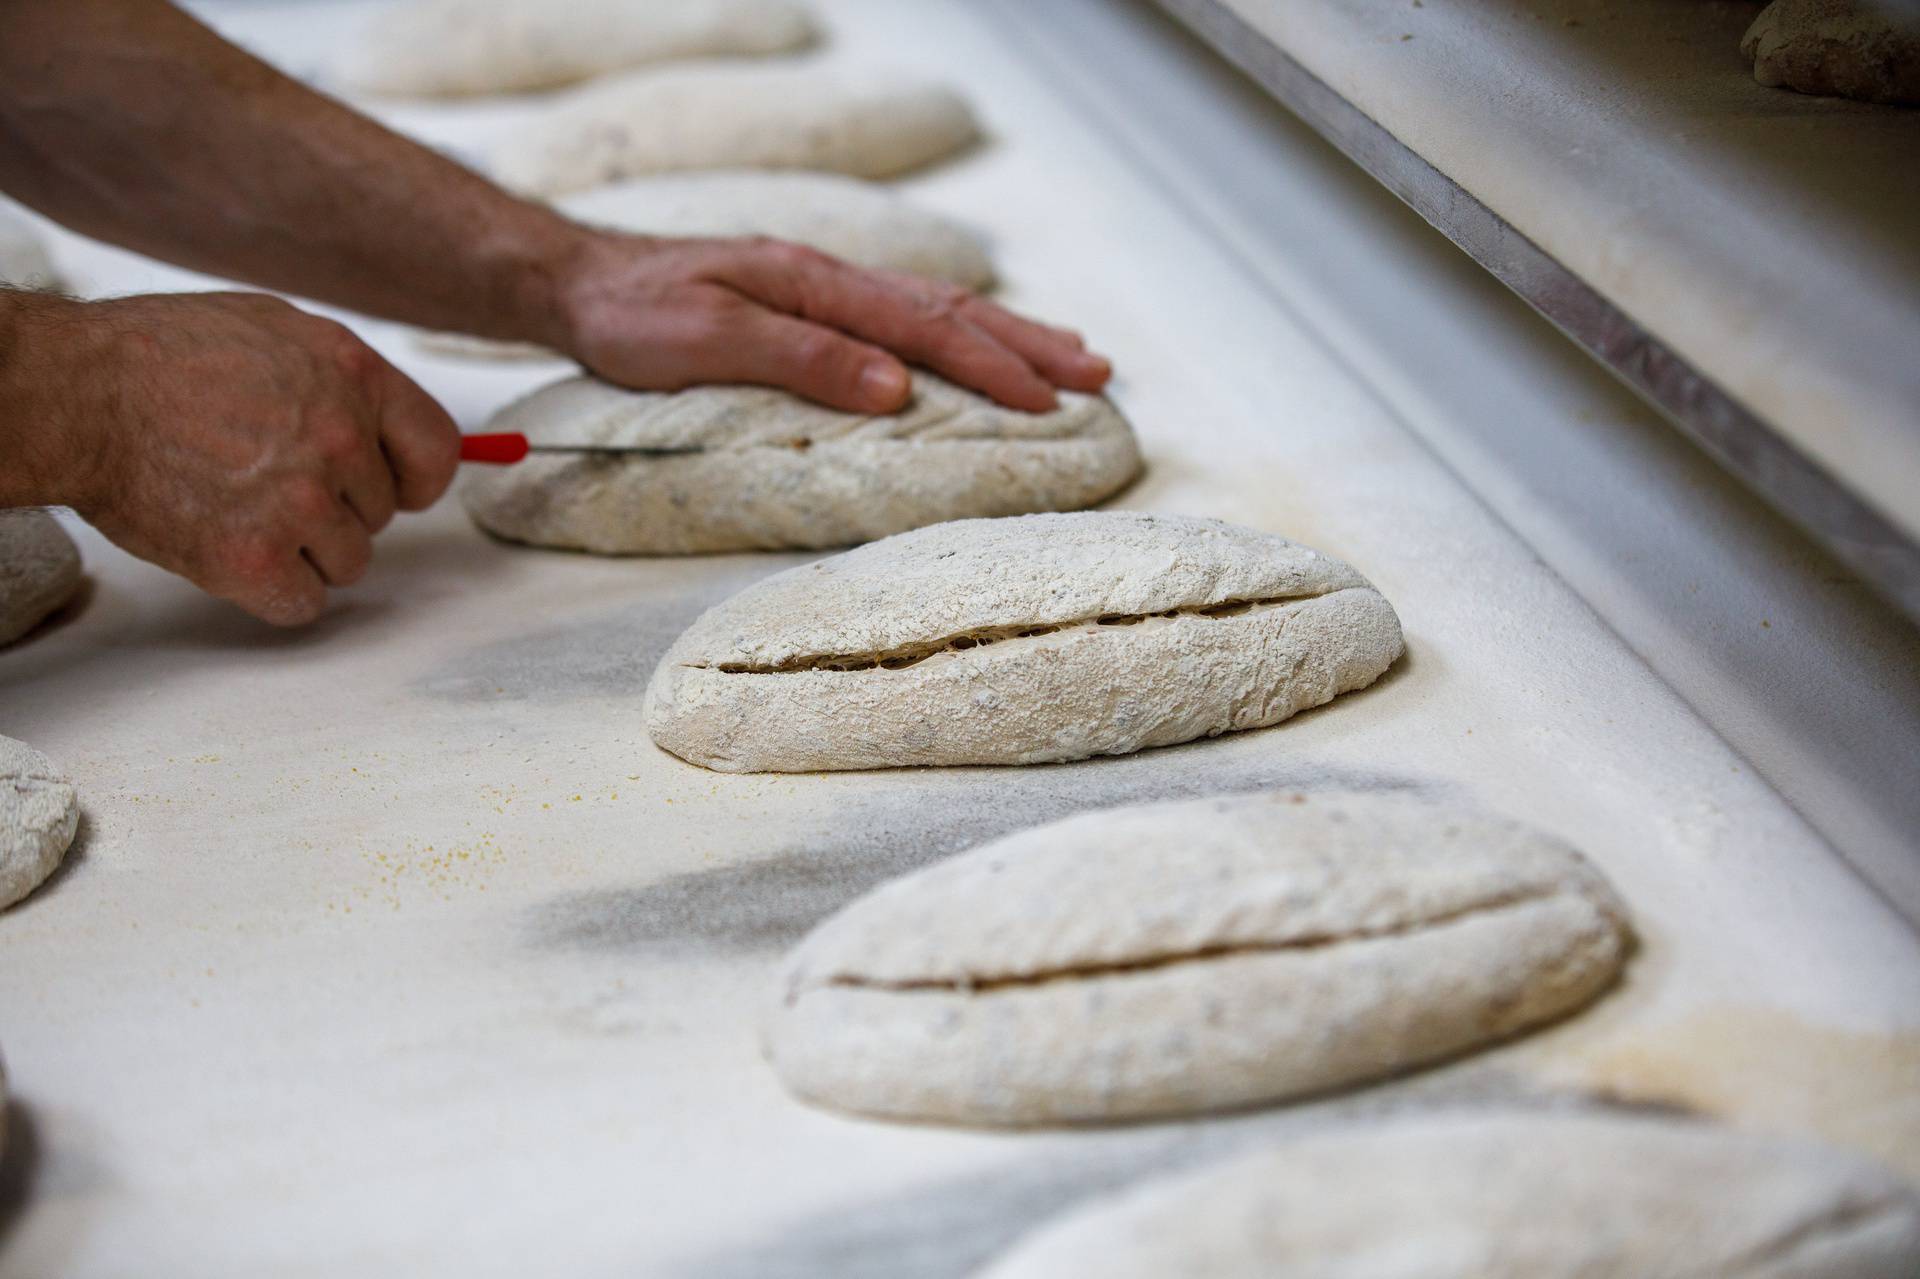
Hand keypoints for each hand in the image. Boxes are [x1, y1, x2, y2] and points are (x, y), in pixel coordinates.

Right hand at [12, 291, 458, 625]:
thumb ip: (345, 381)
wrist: (78, 394)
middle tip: (264, 479)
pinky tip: (232, 550)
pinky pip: (303, 603)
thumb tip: (394, 430)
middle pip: (380, 516)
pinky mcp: (256, 558)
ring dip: (302, 550)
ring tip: (239, 505)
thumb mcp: (276, 329)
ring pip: (348, 563)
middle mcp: (341, 440)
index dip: (414, 479)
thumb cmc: (162, 356)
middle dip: (334, 508)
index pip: (436, 452)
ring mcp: (301, 503)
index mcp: (355, 376)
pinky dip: (272, 590)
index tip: (393, 489)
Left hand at [550, 232, 1113, 413]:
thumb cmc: (633, 316)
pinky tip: (973, 344)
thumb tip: (895, 387)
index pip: (924, 329)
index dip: (992, 367)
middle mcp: (830, 282)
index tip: (1050, 401)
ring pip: (934, 309)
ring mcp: (822, 291)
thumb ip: (803, 360)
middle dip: (1028, 343)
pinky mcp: (808, 307)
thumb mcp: (709, 340)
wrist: (577, 285)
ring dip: (1006, 333)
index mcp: (815, 287)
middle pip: (949, 310)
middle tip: (1098, 372)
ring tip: (1067, 354)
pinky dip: (957, 333)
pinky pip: (904, 318)